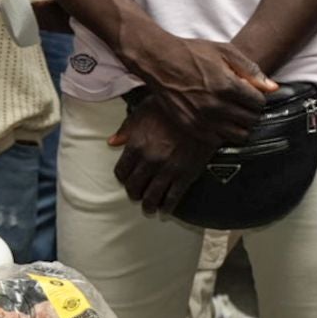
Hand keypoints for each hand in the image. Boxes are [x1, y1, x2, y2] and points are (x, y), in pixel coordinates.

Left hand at [111, 99, 211, 215]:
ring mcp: (167, 170)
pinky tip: (166, 210)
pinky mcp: (185, 175)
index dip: (123, 179)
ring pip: (151, 197)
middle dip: (134, 194)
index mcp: (137, 145)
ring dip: (148, 205)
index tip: (127, 180)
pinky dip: (167, 207)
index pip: (121, 172)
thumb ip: (127, 128)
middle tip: (138, 195)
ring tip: (150, 207)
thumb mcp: (144, 110)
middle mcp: (149, 160)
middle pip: (134, 187)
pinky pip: (172, 198)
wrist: (203, 111)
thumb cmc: (173, 107)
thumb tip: (112, 141)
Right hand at [128, 35, 276, 144]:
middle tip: (244, 104)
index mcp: (227, 85)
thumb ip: (251, 70)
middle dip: (252, 112)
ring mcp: (203, 119)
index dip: (258, 98)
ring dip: (241, 125)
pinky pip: (218, 141)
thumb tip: (273, 88)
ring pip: (238, 135)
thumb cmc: (193, 53)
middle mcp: (216, 106)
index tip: (251, 94)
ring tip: (234, 114)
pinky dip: (222, 133)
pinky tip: (218, 120)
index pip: (259, 103)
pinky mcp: (191, 128)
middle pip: (251, 120)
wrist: (160, 62)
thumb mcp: (225, 52)